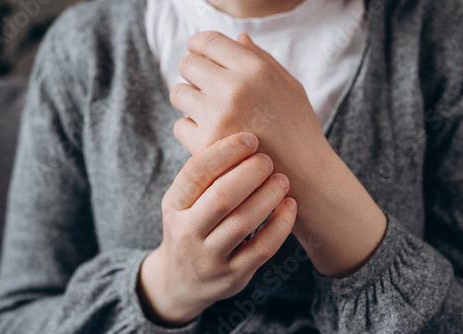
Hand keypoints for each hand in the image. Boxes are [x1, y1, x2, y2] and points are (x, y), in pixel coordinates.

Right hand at [137, 132, 296, 325]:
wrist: (181, 281)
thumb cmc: (190, 228)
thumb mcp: (183, 203)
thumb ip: (204, 176)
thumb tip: (239, 131)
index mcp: (172, 206)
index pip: (195, 172)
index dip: (225, 151)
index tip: (250, 139)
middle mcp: (186, 233)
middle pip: (221, 197)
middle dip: (250, 173)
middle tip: (267, 160)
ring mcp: (209, 257)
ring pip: (243, 222)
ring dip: (268, 196)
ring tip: (282, 179)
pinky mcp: (233, 275)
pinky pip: (262, 248)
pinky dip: (280, 224)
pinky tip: (290, 205)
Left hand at [170, 31, 331, 179]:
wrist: (304, 176)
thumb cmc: (299, 128)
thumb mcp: (289, 86)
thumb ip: (261, 58)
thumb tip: (239, 38)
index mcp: (255, 70)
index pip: (208, 41)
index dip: (199, 45)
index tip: (199, 54)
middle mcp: (233, 90)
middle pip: (187, 64)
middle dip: (193, 72)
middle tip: (204, 85)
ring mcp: (217, 118)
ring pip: (178, 94)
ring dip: (189, 100)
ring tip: (208, 111)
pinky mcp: (206, 146)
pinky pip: (179, 125)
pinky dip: (191, 128)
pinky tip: (210, 134)